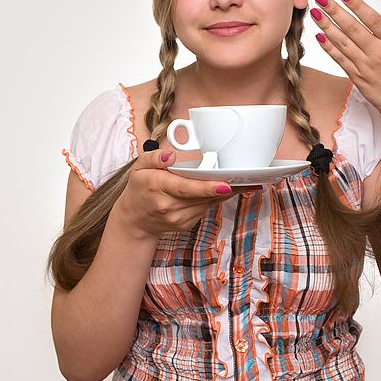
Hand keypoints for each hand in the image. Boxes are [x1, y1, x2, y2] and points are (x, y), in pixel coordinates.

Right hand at [112, 149, 244, 239]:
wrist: (134, 220)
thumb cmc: (139, 190)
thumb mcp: (138, 168)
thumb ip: (152, 158)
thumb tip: (170, 156)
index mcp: (158, 187)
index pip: (186, 188)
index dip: (208, 187)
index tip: (226, 185)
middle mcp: (169, 206)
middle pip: (202, 196)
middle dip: (225, 188)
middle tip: (246, 179)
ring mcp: (178, 218)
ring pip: (207, 203)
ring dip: (221, 192)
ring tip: (237, 181)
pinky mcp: (186, 225)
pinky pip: (205, 208)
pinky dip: (211, 198)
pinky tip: (215, 190)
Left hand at [310, 0, 380, 123]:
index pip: (374, 20)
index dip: (357, 5)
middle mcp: (378, 53)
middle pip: (353, 29)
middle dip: (335, 12)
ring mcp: (365, 66)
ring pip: (343, 43)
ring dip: (327, 27)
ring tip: (315, 13)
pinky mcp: (355, 76)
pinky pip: (339, 59)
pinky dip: (328, 47)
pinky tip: (319, 35)